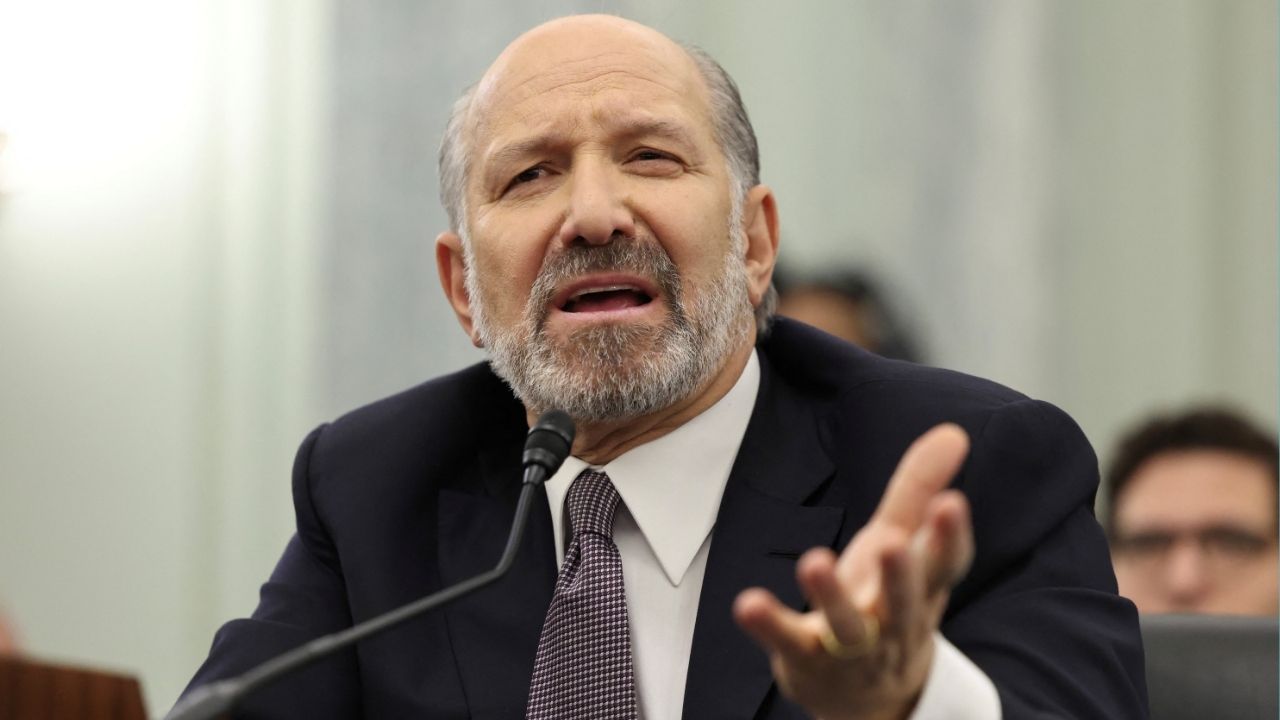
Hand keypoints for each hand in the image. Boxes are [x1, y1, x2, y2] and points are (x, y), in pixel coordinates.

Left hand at [733, 424, 974, 719]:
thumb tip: (954, 431)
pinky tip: (748, 603)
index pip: (943, 565)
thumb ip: (918, 489)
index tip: (952, 504)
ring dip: (831, 595)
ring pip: (846, 625)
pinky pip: (788, 640)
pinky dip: (769, 624)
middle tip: (889, 543)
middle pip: (901, 601)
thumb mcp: (903, 543)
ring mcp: (850, 646)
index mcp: (921, 589)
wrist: (868, 698)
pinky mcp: (806, 657)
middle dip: (898, 574)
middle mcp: (892, 620)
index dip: (949, 537)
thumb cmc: (886, 603)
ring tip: (813, 561)